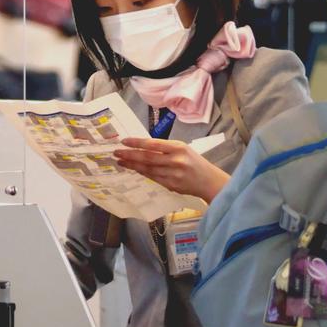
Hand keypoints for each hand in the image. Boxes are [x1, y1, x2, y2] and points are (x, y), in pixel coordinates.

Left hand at [113, 137, 229, 201]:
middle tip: (116, 153)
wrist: (209, 181)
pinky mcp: (171, 185)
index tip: (124, 141)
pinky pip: (153, 178)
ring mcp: (173, 174)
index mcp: (178, 148)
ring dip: (132, 165)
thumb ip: (164, 148)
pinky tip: (134, 169)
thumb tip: (141, 146)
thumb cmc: (194, 162)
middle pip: (147, 157)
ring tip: (121, 162)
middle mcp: (175, 160)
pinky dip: (142, 173)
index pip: (153, 144)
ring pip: (147, 169)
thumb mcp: (182, 149)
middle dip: (129, 155)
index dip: (137, 143)